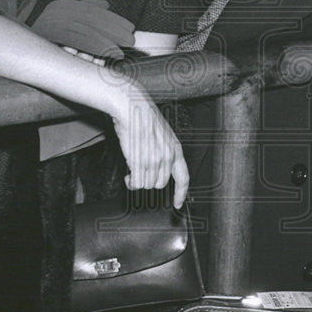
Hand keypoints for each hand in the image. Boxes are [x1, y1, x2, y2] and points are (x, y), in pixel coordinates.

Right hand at [32, 0, 134, 58]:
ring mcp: (49, 22)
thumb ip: (85, 10)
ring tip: (121, 53)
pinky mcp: (46, 35)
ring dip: (105, 41)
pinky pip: (75, 40)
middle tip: (131, 40)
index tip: (130, 27)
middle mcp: (55, 11)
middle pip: (91, 19)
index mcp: (61, 6)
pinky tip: (107, 54)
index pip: (92, 11)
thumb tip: (106, 4)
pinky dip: (93, 46)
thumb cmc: (45, 39)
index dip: (112, 19)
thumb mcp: (65, 22)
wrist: (15, 51)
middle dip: (113, 29)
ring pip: (84, 30)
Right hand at [108, 81, 189, 208]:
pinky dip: (131, 182)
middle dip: (149, 182)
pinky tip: (128, 175)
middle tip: (139, 174)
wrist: (131, 107)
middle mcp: (167, 157)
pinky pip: (136, 183)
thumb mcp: (162, 135)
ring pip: (147, 185)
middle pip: (160, 185)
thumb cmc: (143, 117)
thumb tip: (157, 169)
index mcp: (175, 149)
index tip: (178, 204)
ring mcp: (154, 160)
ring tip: (132, 170)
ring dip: (138, 181)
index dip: (181, 193)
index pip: (183, 178)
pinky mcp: (140, 161)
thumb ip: (164, 152)